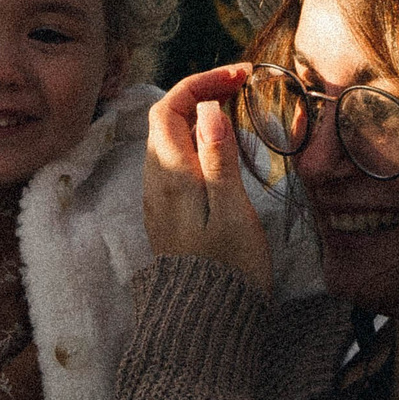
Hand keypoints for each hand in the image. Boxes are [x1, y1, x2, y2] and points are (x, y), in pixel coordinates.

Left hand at [144, 66, 273, 296]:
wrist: (205, 325)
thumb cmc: (227, 270)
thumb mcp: (231, 211)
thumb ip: (218, 160)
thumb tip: (208, 112)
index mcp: (170, 175)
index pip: (169, 107)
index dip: (200, 82)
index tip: (239, 75)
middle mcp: (156, 182)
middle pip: (166, 119)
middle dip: (201, 92)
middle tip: (242, 86)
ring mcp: (160, 199)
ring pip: (171, 140)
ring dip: (200, 116)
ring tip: (238, 108)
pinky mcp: (170, 214)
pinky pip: (177, 162)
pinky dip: (199, 141)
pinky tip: (224, 147)